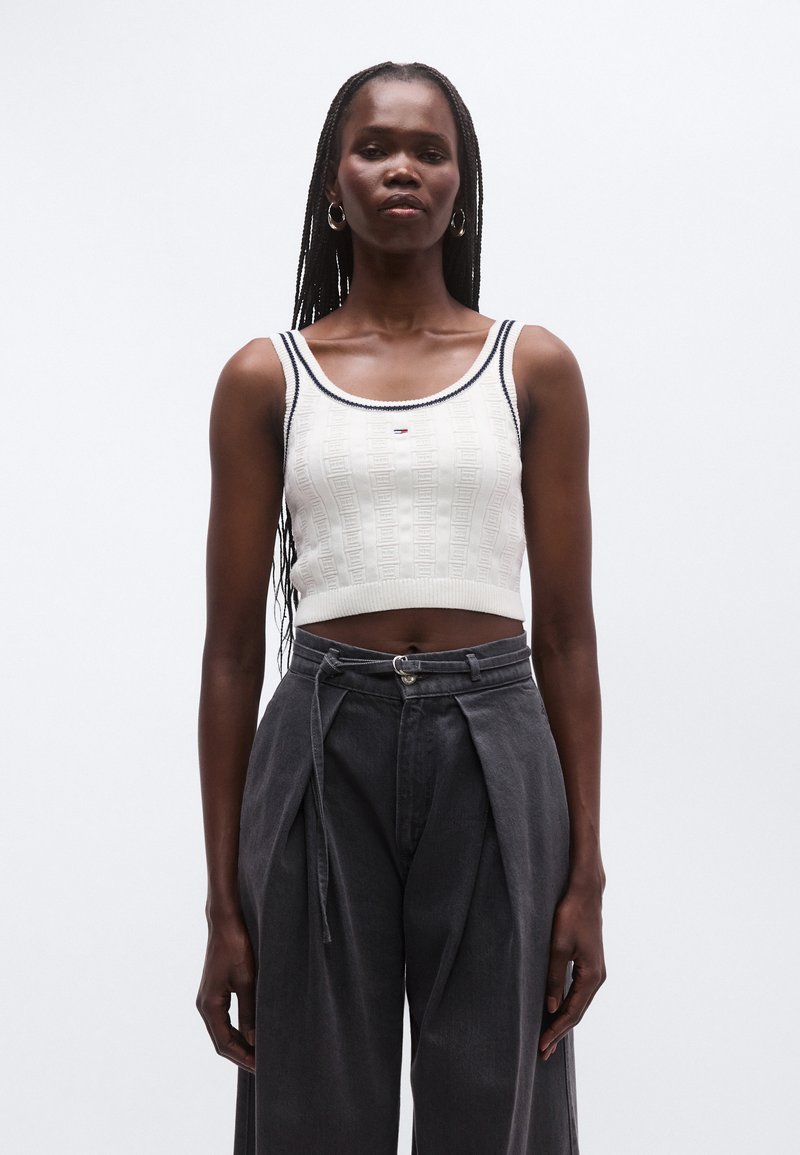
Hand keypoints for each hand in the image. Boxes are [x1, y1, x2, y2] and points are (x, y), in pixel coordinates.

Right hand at [196, 913, 256, 1072]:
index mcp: (209, 1005)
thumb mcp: (247, 981)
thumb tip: (255, 1040)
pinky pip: (226, 1018)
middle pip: (222, 1041)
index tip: (261, 1069)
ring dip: (240, 1043)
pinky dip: (238, 1029)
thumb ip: (250, 1012)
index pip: (224, 1044)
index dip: (243, 1058)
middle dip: (242, 1054)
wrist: (226, 921)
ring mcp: (209, 998)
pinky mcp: (216, 990)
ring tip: (261, 1054)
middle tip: (265, 1067)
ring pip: (223, 1030)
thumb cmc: (236, 947)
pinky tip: (254, 1032)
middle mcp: (205, 1005)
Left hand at [538, 881, 605, 1060]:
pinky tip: (556, 1012)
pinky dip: (566, 1005)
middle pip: (577, 1012)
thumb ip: (554, 978)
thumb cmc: (571, 916)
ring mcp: (595, 972)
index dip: (556, 1030)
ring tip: (548, 1038)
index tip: (542, 1046)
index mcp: (592, 976)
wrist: (585, 893)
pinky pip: (578, 992)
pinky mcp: (590, 965)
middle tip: (542, 1052)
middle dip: (559, 1032)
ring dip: (563, 1021)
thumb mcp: (558, 947)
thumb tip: (549, 1008)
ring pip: (578, 1003)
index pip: (572, 1012)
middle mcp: (597, 978)